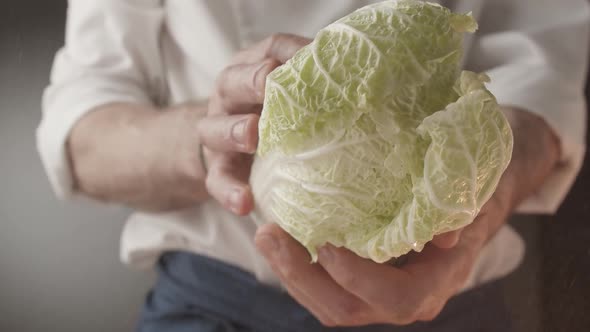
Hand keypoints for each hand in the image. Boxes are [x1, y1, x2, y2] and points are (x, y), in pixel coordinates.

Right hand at [197, 34, 309, 214]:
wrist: (231, 148)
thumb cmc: (275, 115)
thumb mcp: (294, 96)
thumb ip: (319, 88)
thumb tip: (373, 87)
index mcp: (255, 69)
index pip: (271, 51)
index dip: (288, 52)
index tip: (310, 56)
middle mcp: (230, 95)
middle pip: (233, 81)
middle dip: (249, 81)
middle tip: (266, 83)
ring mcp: (218, 132)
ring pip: (214, 128)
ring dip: (233, 130)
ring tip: (251, 137)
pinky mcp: (217, 168)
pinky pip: (217, 180)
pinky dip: (229, 190)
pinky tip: (244, 202)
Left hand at [255, 107, 559, 325]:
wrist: (472, 200)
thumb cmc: (470, 193)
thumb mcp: (471, 196)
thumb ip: (456, 213)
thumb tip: (443, 234)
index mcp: (436, 281)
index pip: (395, 299)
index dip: (357, 277)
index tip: (324, 241)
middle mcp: (407, 298)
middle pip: (346, 309)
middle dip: (301, 276)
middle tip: (269, 235)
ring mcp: (380, 294)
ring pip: (328, 304)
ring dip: (290, 273)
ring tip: (265, 235)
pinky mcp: (363, 282)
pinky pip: (325, 287)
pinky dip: (299, 267)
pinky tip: (281, 237)